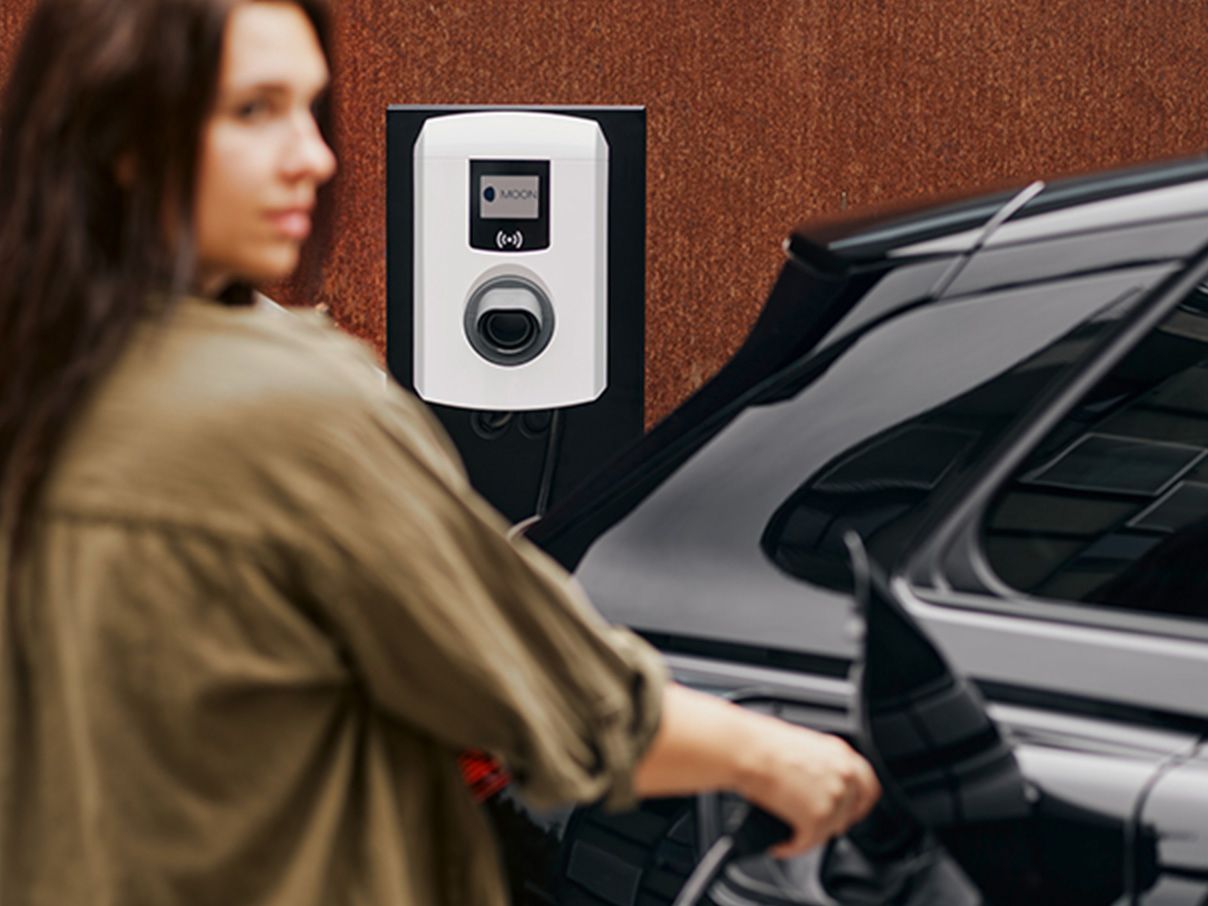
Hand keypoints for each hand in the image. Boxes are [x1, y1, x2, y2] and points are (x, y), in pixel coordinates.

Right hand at [733, 714, 879, 858]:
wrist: (747, 751)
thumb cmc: (762, 744)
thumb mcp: (804, 747)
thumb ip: (822, 766)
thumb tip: (816, 787)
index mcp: (842, 754)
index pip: (869, 787)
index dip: (859, 805)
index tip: (849, 813)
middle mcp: (844, 776)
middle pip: (849, 814)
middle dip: (830, 822)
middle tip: (810, 824)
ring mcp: (834, 797)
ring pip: (828, 831)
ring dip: (809, 836)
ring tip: (789, 833)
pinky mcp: (816, 818)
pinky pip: (808, 844)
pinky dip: (792, 849)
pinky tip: (780, 845)